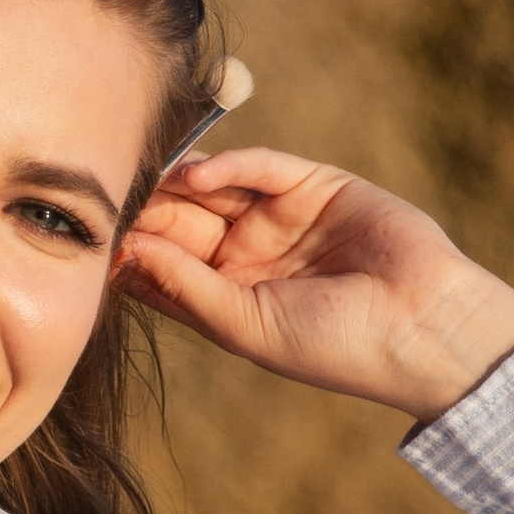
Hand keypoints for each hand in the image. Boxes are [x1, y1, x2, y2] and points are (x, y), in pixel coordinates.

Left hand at [116, 147, 513, 422]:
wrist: (421, 330)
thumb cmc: (336, 347)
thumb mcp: (247, 325)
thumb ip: (186, 287)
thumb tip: (127, 253)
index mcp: (230, 297)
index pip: (167, 266)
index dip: (132, 251)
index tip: (91, 239)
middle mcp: (250, 254)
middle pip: (183, 220)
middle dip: (148, 208)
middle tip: (108, 195)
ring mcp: (281, 217)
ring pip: (215, 188)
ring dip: (178, 182)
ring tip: (144, 178)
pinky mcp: (315, 184)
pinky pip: (261, 166)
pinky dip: (228, 166)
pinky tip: (197, 175)